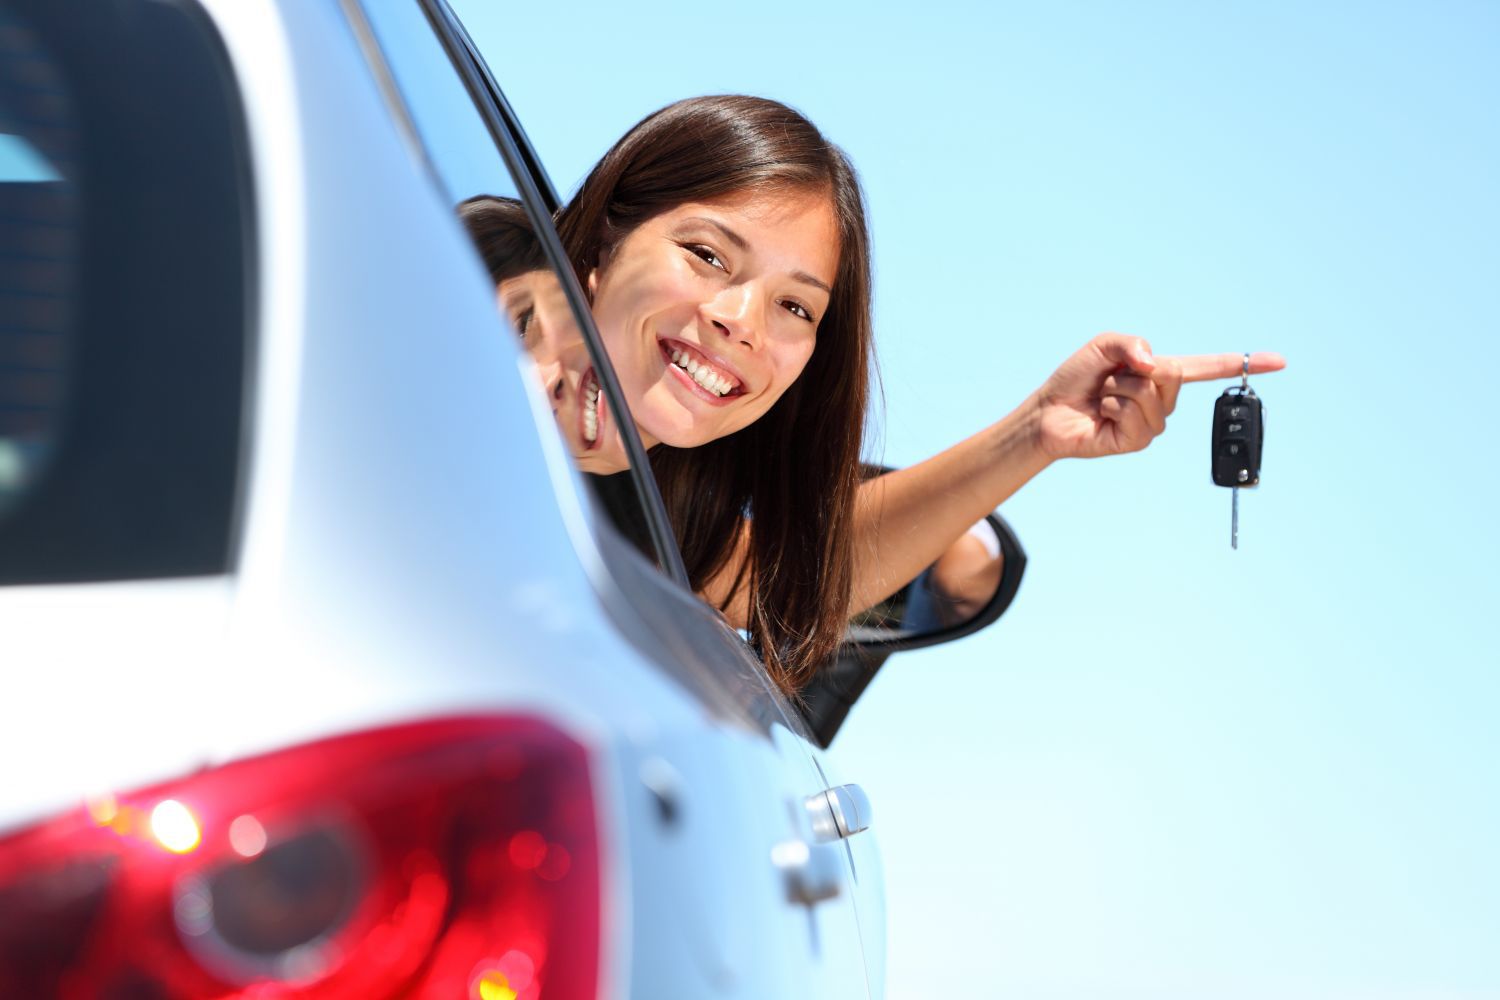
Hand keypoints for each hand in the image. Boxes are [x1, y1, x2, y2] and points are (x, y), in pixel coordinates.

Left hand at [1032, 333, 1285, 460]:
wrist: (1049, 411)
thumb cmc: (1076, 378)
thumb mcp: (1103, 346)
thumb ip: (1131, 343)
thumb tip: (1154, 365)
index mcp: (1161, 373)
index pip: (1207, 368)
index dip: (1243, 364)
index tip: (1279, 361)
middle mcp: (1163, 399)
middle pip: (1174, 374)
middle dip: (1137, 368)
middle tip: (1111, 377)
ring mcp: (1152, 423)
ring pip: (1150, 393)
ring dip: (1119, 388)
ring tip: (1104, 396)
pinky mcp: (1138, 440)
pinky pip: (1135, 414)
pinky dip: (1113, 406)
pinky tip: (1103, 414)